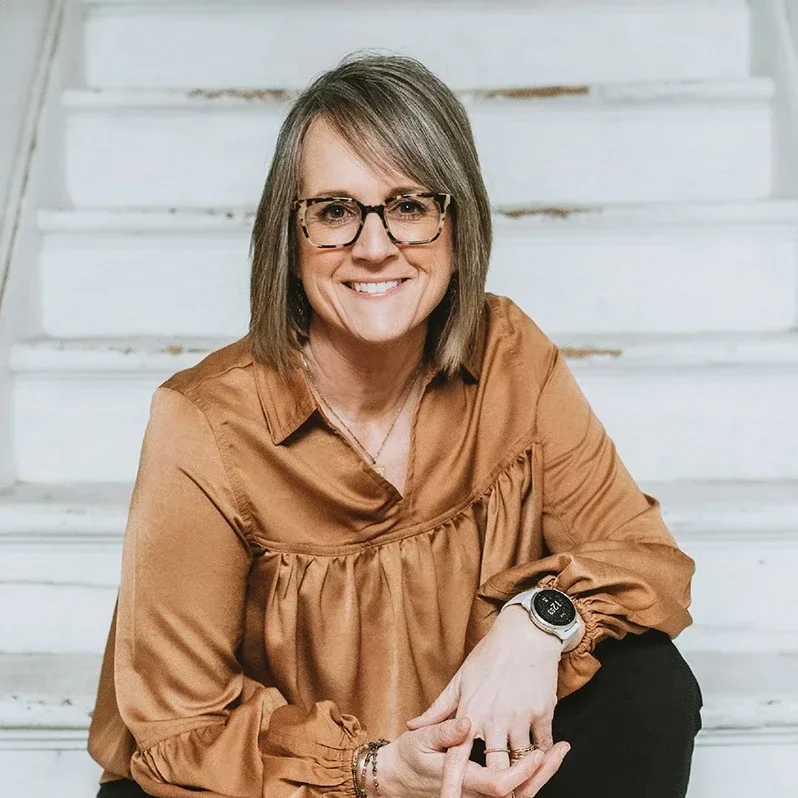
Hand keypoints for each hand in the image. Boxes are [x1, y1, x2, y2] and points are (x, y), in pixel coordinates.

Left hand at [406, 606, 572, 797]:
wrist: (526, 633)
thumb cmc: (490, 655)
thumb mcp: (460, 680)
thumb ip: (438, 710)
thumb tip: (412, 725)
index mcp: (471, 713)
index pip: (458, 758)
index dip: (453, 784)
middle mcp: (495, 719)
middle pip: (496, 769)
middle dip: (498, 784)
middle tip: (496, 790)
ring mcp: (520, 716)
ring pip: (521, 760)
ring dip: (521, 767)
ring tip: (520, 768)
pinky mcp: (543, 712)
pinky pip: (542, 744)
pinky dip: (541, 750)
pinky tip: (539, 748)